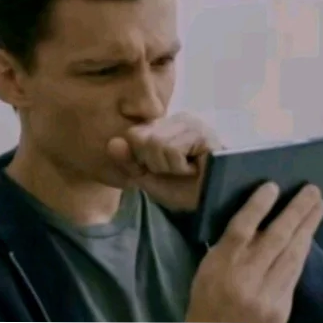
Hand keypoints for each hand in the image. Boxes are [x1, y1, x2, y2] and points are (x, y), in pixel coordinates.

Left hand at [106, 112, 222, 210]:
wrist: (211, 204)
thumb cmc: (182, 189)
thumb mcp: (147, 177)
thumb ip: (128, 161)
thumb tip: (111, 143)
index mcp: (165, 125)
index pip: (133, 134)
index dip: (141, 159)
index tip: (160, 170)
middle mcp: (179, 118)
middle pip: (141, 138)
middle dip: (154, 163)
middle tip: (175, 171)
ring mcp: (193, 124)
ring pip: (156, 144)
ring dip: (168, 167)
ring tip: (186, 170)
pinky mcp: (203, 134)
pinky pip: (172, 150)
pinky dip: (179, 167)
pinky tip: (195, 169)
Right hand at [185, 182, 322, 322]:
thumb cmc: (207, 297)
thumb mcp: (208, 267)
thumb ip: (229, 244)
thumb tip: (256, 216)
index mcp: (220, 265)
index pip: (241, 229)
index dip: (257, 206)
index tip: (272, 186)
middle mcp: (245, 278)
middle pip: (276, 238)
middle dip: (296, 211)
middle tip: (312, 190)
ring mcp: (266, 295)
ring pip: (293, 254)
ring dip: (308, 227)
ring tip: (318, 206)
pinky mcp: (281, 307)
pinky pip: (295, 272)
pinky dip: (303, 250)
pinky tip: (309, 235)